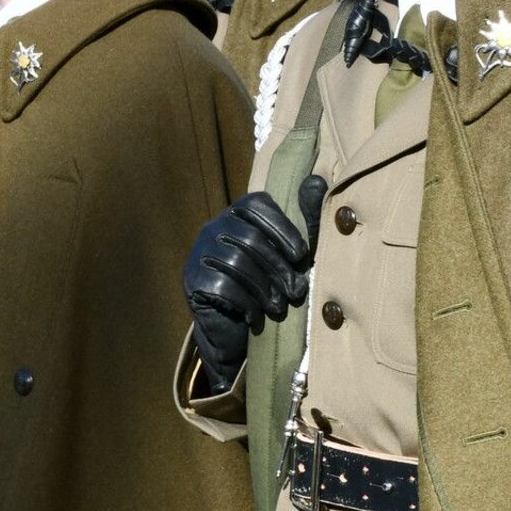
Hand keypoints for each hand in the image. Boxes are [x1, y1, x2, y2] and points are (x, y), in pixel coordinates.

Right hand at [183, 179, 324, 392]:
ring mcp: (199, 253)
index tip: (301, 256)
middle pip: (250, 238)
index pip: (256, 205)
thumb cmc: (270, 287)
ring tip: (279, 307)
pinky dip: (246, 303)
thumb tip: (318, 181)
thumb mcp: (293, 255)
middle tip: (297, 291)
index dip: (282, 228)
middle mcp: (214, 227)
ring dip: (265, 289)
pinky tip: (255, 315)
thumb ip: (307, 220)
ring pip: (237, 264)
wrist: (237, 329)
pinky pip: (222, 286)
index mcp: (237, 214)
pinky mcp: (192, 279)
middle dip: (279, 267)